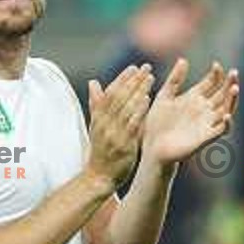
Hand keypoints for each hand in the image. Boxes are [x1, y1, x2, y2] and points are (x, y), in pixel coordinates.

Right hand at [86, 64, 153, 187]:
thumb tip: (93, 82)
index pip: (110, 93)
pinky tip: (148, 100)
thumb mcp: (95, 126)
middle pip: (119, 96)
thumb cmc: (100, 150)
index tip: (133, 68)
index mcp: (97, 117)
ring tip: (150, 78)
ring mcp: (113, 133)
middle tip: (146, 67)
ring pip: (126, 107)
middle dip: (133, 80)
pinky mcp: (123, 144)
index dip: (122, 79)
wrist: (99, 176)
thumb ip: (96, 104)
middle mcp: (104, 123)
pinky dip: (139, 110)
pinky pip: (132, 124)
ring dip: (139, 91)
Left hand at [142, 58, 238, 164]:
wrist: (152, 146)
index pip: (211, 83)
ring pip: (226, 109)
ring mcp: (206, 123)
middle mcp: (204, 109)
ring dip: (232, 100)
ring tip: (234, 88)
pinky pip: (220, 130)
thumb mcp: (164, 96)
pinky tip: (226, 115)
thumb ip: (174, 80)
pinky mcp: (205, 137)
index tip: (216, 64)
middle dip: (229, 83)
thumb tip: (183, 59)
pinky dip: (226, 124)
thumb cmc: (157, 122)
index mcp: (194, 98)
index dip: (216, 74)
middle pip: (222, 94)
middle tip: (234, 72)